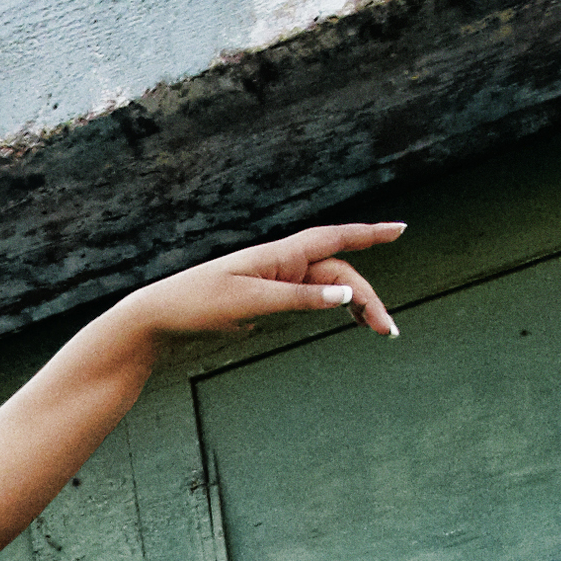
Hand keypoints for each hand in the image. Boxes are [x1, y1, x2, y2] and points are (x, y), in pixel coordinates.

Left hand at [112, 221, 404, 344]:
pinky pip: (309, 298)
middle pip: (337, 274)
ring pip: (327, 288)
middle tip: (388, 331)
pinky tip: (345, 319)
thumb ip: (300, 298)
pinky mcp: (265, 299)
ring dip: (354, 305)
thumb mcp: (251, 304)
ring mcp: (274, 281)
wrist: (159, 317)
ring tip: (376, 330)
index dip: (369, 234)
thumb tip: (345, 294)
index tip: (401, 229)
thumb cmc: (199, 304)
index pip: (335, 239)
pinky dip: (331, 307)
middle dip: (367, 298)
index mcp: (279, 256)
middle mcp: (281, 264)